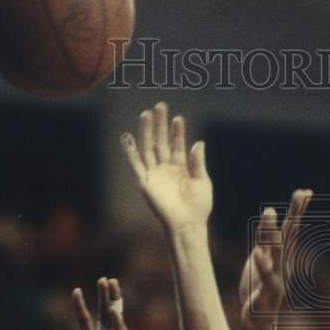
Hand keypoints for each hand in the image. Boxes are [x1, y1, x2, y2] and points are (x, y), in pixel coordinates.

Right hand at [68, 278, 137, 329]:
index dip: (118, 322)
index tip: (113, 309)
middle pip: (115, 319)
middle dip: (114, 301)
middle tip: (113, 282)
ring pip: (102, 317)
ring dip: (102, 299)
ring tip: (103, 280)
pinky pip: (83, 323)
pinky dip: (80, 309)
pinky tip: (76, 293)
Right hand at [121, 101, 212, 234]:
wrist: (187, 224)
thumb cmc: (198, 207)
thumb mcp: (202, 181)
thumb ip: (197, 162)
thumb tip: (198, 143)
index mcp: (181, 168)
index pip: (177, 145)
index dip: (176, 132)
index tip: (178, 118)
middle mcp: (166, 169)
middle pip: (161, 142)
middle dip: (160, 124)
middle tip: (161, 105)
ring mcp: (154, 175)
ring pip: (148, 148)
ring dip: (147, 132)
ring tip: (147, 113)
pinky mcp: (145, 183)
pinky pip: (136, 164)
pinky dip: (130, 151)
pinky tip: (127, 137)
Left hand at [240, 190, 311, 329]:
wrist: (258, 323)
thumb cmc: (259, 290)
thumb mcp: (259, 261)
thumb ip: (264, 241)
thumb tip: (270, 215)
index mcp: (281, 256)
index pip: (291, 229)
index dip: (297, 210)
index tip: (306, 191)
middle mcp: (283, 264)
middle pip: (290, 235)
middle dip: (295, 213)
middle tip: (302, 193)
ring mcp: (277, 278)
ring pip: (276, 253)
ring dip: (273, 233)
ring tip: (269, 211)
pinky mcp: (267, 293)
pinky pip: (266, 278)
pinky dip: (263, 266)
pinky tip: (258, 252)